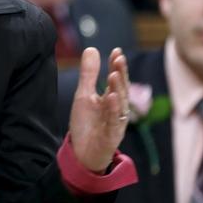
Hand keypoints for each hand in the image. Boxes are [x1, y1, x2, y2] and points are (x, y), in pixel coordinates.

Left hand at [68, 47, 129, 172]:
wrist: (81, 154)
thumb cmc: (86, 124)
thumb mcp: (84, 95)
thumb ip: (89, 74)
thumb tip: (92, 48)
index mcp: (111, 99)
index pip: (116, 79)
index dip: (117, 66)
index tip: (116, 51)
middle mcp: (117, 110)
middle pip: (121, 89)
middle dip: (120, 74)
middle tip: (118, 58)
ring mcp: (116, 123)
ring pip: (120, 105)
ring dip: (118, 89)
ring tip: (114, 74)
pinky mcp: (111, 137)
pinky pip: (114, 122)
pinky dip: (113, 110)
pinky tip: (111, 98)